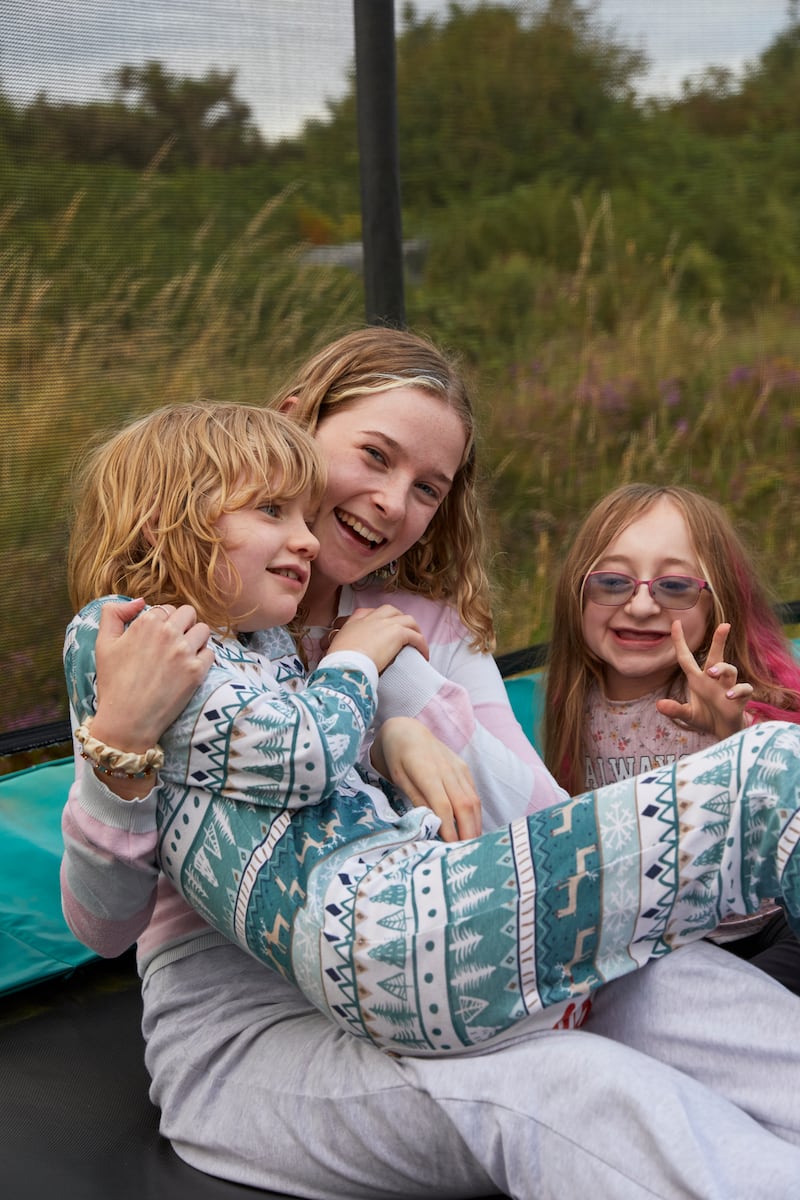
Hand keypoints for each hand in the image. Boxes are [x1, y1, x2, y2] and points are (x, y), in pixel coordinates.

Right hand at [91, 599, 213, 751]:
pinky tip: (189, 668)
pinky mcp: (197, 671)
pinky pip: (210, 652)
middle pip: (189, 613)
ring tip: (183, 653)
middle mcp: (168, 633)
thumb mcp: (103, 643)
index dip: (164, 621)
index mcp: (147, 623)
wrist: (126, 720)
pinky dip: (203, 658)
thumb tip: (139, 601)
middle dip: (183, 624)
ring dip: (195, 638)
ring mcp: (185, 652)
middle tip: (173, 642)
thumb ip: (114, 614)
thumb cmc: (113, 683)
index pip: (167, 608)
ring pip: (203, 630)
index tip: (158, 637)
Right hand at [326, 605, 428, 672]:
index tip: (383, 629)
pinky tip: (424, 654)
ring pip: (407, 620)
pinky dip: (422, 644)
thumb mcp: (336, 644)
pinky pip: (416, 636)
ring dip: (414, 630)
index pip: (370, 612)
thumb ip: (341, 640)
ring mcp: (386, 623)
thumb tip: (336, 646)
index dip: (379, 619)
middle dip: (399, 619)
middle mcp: (373, 617)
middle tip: (403, 632)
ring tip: (417, 642)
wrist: (346, 663)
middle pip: (391, 611)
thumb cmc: (339, 659)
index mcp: (357, 619)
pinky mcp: (398, 633)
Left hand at [370, 717, 480, 841]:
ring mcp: (458, 768)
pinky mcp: (464, 769)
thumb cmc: (398, 757)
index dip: (449, 828)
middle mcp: (448, 769)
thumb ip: (416, 798)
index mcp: (427, 771)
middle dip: (468, 831)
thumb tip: (429, 823)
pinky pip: (473, 793)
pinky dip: (474, 813)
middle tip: (466, 853)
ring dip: (475, 824)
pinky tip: (472, 827)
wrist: (408, 731)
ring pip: (473, 800)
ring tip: (472, 846)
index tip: (450, 848)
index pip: (443, 805)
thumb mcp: (399, 778)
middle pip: (464, 805)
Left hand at [655, 621, 752, 740]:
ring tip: (712, 673)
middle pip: (717, 656)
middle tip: (724, 626)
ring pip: (730, 670)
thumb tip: (659, 705)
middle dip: (719, 640)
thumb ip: (675, 710)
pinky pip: (744, 689)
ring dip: (723, 668)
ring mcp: (728, 688)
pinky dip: (738, 690)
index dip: (680, 641)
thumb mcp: (688, 715)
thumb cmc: (706, 718)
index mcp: (697, 680)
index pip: (686, 658)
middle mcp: (713, 680)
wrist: (725, 733)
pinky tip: (729, 696)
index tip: (676, 623)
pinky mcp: (740, 699)